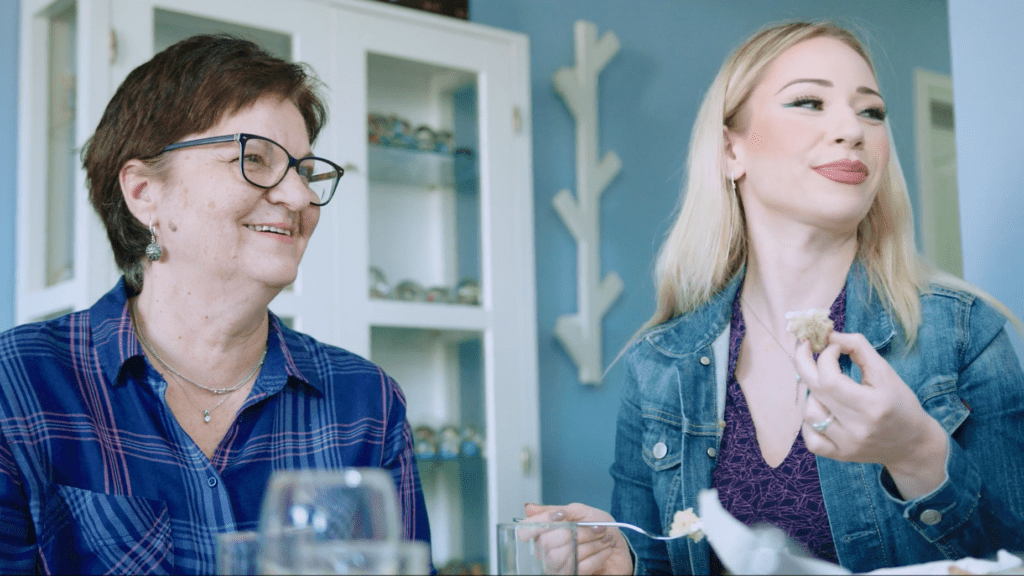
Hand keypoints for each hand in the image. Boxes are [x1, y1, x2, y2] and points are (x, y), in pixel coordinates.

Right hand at [523, 503, 632, 575]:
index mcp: (546, 531)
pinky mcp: (571, 575)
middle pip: (548, 543)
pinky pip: (581, 567)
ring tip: (604, 538)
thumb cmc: (599, 526)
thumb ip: (557, 510)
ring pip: (566, 555)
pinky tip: (605, 550)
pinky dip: (598, 556)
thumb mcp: (581, 511)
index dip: (540, 522)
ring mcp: (558, 566)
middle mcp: (547, 550)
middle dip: (579, 533)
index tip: (559, 517)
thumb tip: (529, 508)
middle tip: (597, 528)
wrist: (617, 546)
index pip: (528, 529)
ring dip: (592, 544)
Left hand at [794, 332, 948, 498]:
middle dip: (803, 363)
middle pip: (815, 392)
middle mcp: (857, 428)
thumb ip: (858, 348)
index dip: (825, 356)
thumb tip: (829, 334)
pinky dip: (809, 422)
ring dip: (810, 392)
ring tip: (823, 385)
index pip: (830, 379)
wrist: (913, 444)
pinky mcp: (839, 456)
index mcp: (872, 405)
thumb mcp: (885, 372)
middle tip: (804, 347)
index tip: (832, 347)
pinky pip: (810, 439)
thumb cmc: (900, 403)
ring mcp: (846, 445)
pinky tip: (820, 409)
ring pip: (809, 413)